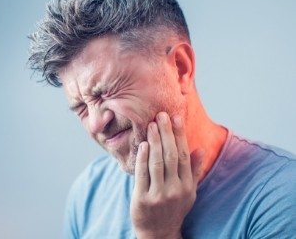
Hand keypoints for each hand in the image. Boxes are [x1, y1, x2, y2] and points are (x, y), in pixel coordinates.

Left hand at [130, 112, 203, 238]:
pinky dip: (142, 158)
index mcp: (187, 186)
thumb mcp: (189, 192)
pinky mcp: (142, 200)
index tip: (177, 117)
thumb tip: (201, 148)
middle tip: (161, 115)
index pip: (184, 155)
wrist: (159, 233)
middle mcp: (175, 190)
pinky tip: (143, 144)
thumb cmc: (174, 208)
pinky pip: (142, 175)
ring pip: (157, 163)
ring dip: (155, 142)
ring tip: (152, 125)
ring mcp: (159, 195)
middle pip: (171, 156)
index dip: (180, 135)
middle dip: (167, 133)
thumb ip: (194, 170)